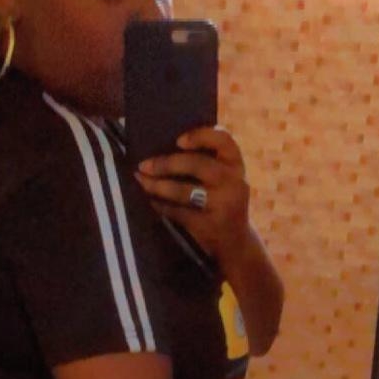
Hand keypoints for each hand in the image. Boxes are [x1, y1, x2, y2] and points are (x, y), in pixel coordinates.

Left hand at [135, 126, 249, 265]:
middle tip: (143, 165)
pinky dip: (161, 206)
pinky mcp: (210, 225)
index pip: (223, 139)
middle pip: (197, 164)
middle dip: (165, 164)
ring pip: (184, 191)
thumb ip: (209, 159)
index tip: (178, 141)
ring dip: (157, 185)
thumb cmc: (223, 201)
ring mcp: (223, 205)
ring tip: (141, 181)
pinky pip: (179, 212)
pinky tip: (151, 201)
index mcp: (236, 165)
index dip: (200, 135)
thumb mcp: (226, 178)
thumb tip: (163, 145)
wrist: (236, 243)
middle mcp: (234, 182)